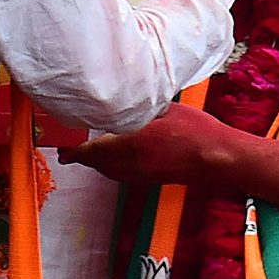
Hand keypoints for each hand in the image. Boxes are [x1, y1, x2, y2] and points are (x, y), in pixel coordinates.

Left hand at [57, 103, 231, 184]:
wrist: (216, 158)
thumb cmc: (196, 130)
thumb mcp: (167, 109)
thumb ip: (143, 107)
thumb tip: (128, 98)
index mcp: (132, 143)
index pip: (93, 150)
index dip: (75, 152)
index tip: (63, 151)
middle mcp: (132, 163)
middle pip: (97, 164)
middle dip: (83, 156)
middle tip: (72, 148)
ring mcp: (141, 175)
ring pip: (109, 171)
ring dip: (97, 162)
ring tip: (93, 151)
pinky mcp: (150, 180)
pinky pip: (121, 174)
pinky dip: (112, 166)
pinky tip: (119, 156)